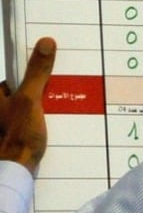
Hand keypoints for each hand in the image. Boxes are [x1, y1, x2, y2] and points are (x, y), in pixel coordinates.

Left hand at [0, 37, 55, 172]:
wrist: (15, 171)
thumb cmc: (18, 134)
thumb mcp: (30, 99)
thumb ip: (37, 72)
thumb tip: (46, 42)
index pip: (14, 80)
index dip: (33, 76)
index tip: (53, 74)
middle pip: (22, 94)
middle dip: (42, 93)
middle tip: (64, 91)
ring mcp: (5, 125)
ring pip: (28, 110)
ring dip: (44, 109)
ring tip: (66, 108)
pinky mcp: (14, 139)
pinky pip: (31, 124)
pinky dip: (42, 123)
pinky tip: (57, 125)